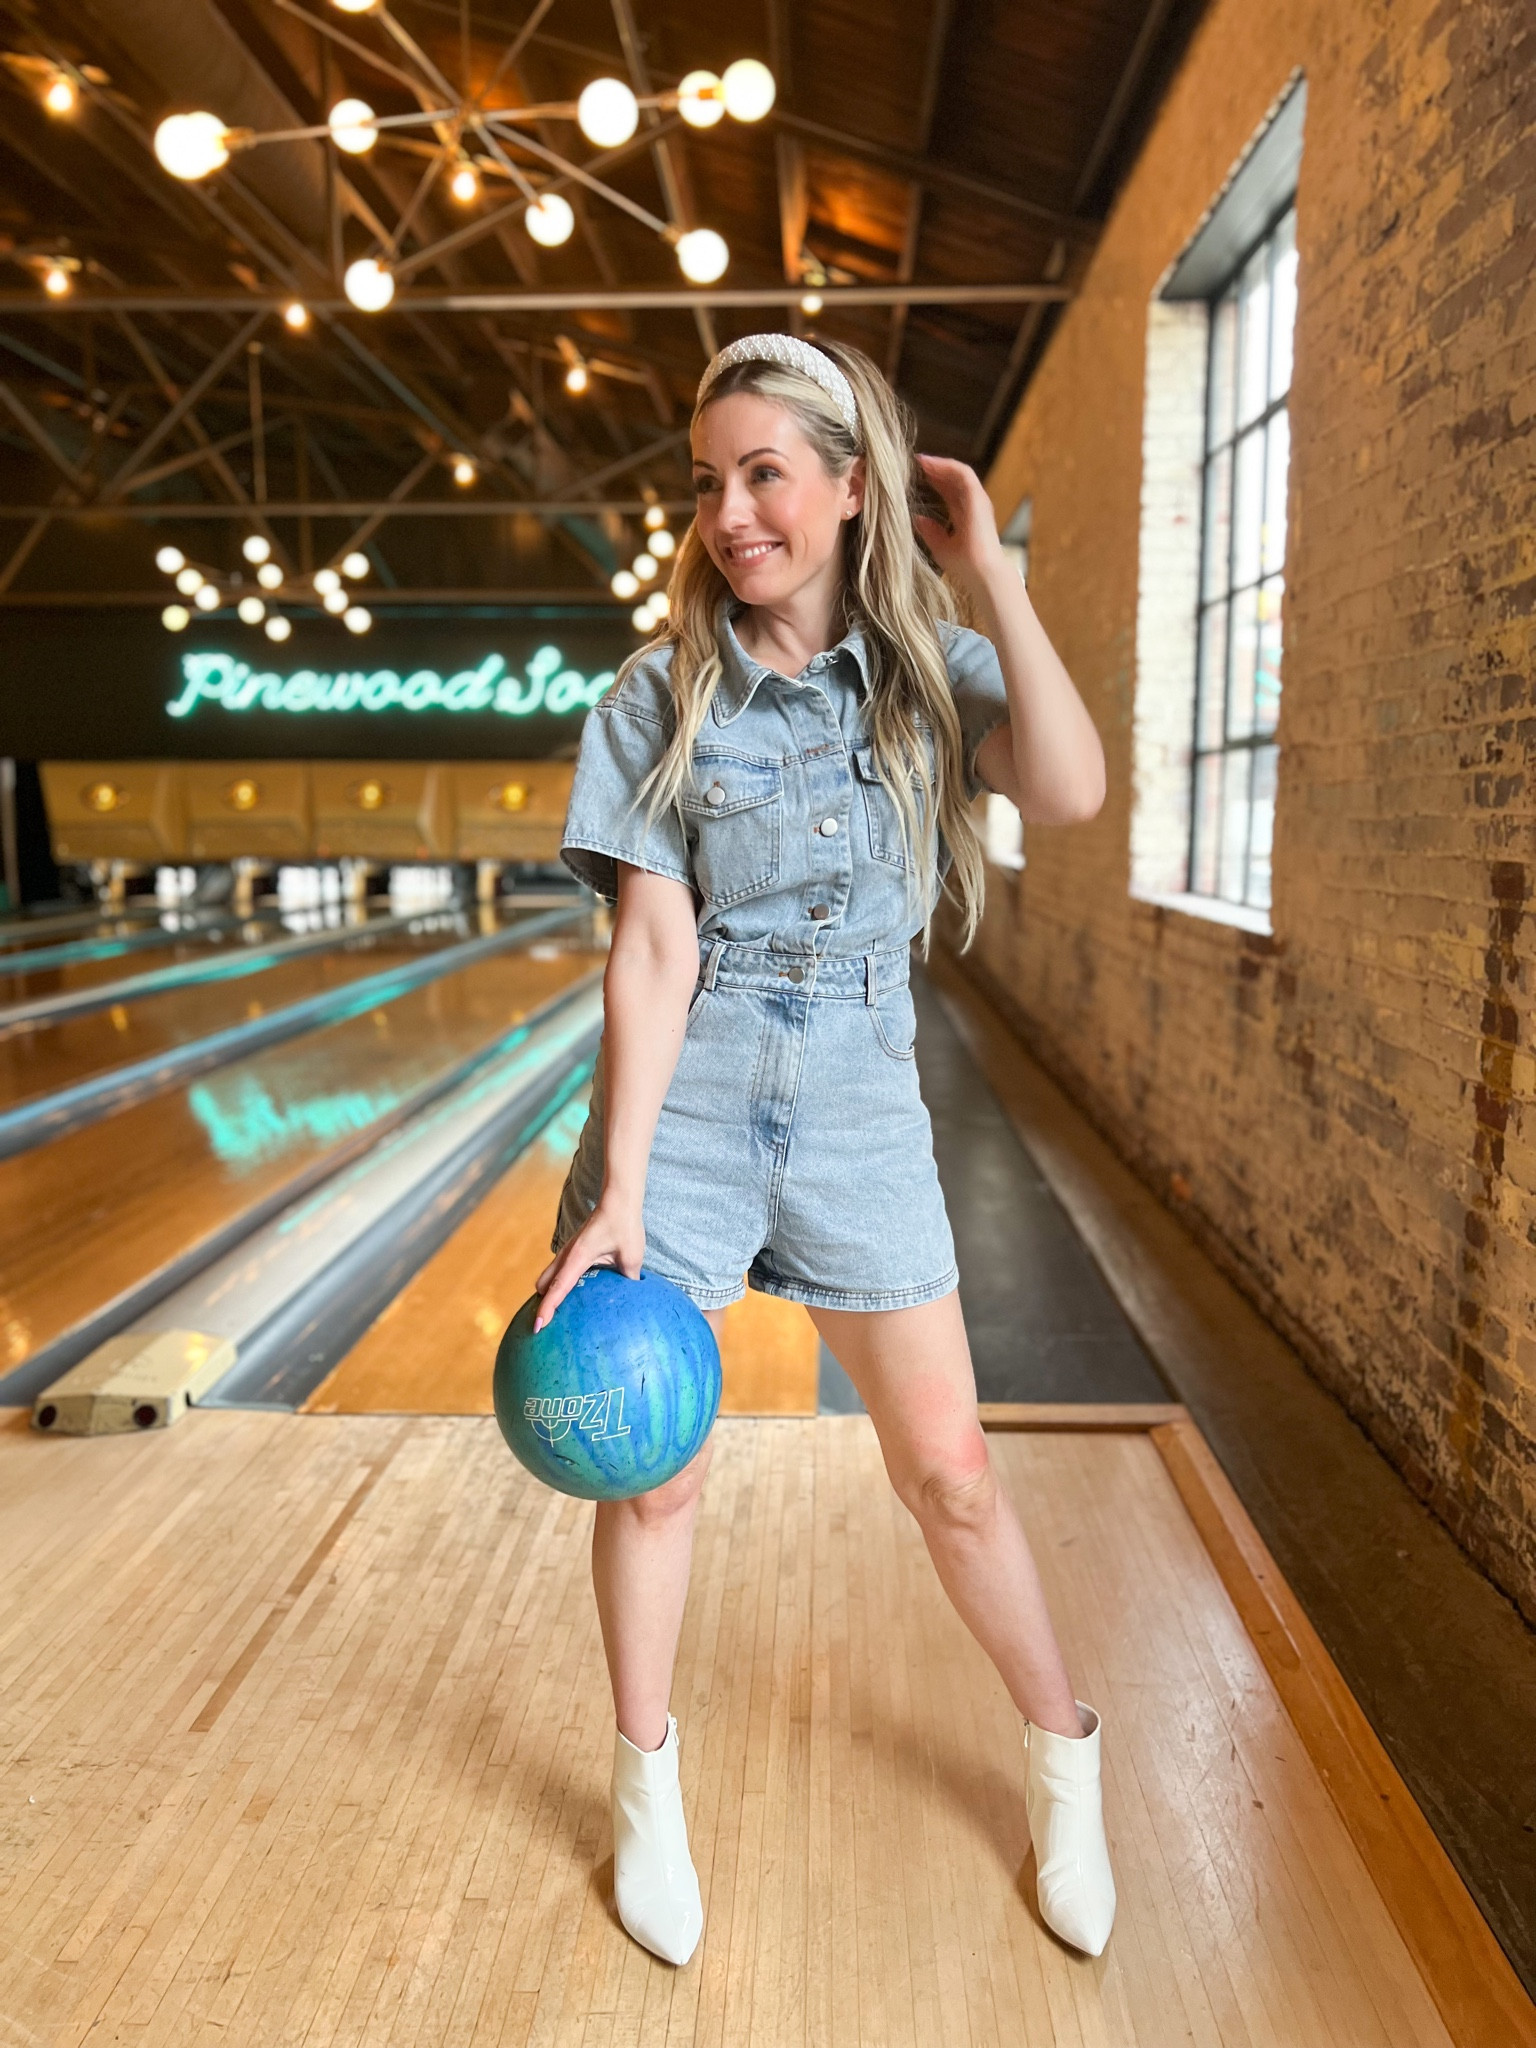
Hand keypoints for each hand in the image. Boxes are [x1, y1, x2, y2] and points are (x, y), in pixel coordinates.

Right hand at [533, 1195, 644, 1331]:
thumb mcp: (632, 1257)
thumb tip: (629, 1302)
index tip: (538, 1327)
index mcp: (578, 1258)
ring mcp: (567, 1252)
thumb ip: (627, 1280)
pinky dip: (557, 1284)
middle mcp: (567, 1255)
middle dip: (542, 1303)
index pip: (557, 1288)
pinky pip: (558, 1271)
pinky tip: (573, 1295)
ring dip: (548, 1293)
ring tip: (556, 1315)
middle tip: (548, 1325)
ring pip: (548, 1277)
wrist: (618, 1201)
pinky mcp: (572, 1250)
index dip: (547, 1308)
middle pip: (543, 1284)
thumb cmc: (624, 1226)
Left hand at [913, 454, 1005, 593]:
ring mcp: (977, 499)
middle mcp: (973, 505)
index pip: (950, 492)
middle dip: (935, 469)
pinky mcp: (978, 497)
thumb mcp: (940, 546)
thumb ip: (930, 531)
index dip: (935, 481)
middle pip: (954, 480)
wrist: (980, 572)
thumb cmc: (963, 565)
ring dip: (939, 464)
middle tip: (916, 462)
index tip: (916, 473)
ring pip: (959, 472)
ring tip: (921, 460)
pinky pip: (963, 473)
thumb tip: (917, 519)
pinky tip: (930, 464)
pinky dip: (946, 466)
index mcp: (965, 516)